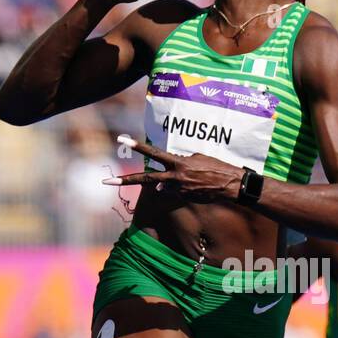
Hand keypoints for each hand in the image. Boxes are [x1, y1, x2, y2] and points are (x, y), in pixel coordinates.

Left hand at [103, 137, 242, 203]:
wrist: (231, 185)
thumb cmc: (216, 167)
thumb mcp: (197, 157)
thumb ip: (180, 163)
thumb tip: (169, 175)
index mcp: (177, 162)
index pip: (153, 153)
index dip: (137, 146)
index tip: (121, 139)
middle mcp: (174, 177)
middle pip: (145, 179)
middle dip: (125, 180)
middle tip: (106, 182)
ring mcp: (178, 190)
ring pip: (165, 186)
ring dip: (173, 182)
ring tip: (194, 177)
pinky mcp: (183, 198)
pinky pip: (176, 191)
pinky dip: (182, 187)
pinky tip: (198, 184)